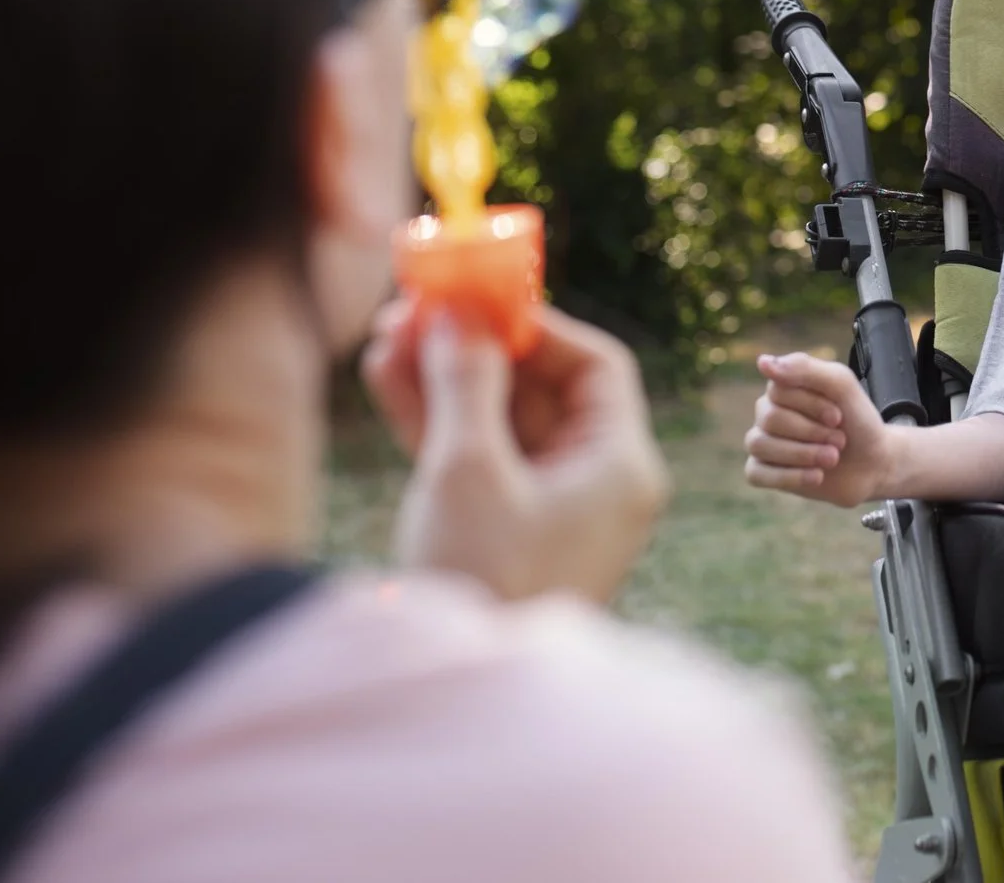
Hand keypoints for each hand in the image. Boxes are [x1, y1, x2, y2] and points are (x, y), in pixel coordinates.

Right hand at [362, 301, 669, 603]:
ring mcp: (548, 511)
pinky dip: (437, 421)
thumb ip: (465, 382)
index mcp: (619, 467)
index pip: (596, 367)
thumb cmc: (483, 583)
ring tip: (384, 335)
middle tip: (416, 307)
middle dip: (476, 346)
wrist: (461, 704)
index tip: (478, 299)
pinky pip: (477, 457)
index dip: (537, 326)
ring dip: (445, 377)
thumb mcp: (468, 471)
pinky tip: (386, 378)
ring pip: (499, 420)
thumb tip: (458, 313)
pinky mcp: (503, 532)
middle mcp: (595, 485)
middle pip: (540, 389)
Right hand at [743, 352, 897, 506]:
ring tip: (832, 458)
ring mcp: (764, 442)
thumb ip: (806, 369)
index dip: (812, 406)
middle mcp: (768, 412)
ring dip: (804, 454)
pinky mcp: (764, 472)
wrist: (873, 462)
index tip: (838, 416)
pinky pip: (755, 473)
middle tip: (839, 440)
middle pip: (770, 418)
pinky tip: (816, 476)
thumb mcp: (842, 385)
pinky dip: (789, 476)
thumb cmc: (857, 420)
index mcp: (783, 387)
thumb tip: (762, 363)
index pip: (778, 389)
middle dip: (812, 432)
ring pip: (759, 444)